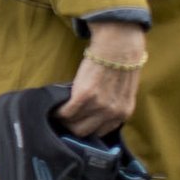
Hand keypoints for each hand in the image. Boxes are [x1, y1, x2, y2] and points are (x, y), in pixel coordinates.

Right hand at [55, 21, 143, 137]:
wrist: (119, 46)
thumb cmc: (120, 63)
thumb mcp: (123, 91)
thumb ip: (113, 105)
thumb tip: (94, 112)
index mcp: (123, 113)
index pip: (100, 133)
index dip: (86, 128)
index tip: (77, 123)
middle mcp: (112, 113)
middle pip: (84, 133)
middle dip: (72, 127)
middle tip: (64, 119)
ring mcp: (98, 106)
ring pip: (72, 124)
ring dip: (63, 119)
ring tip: (58, 111)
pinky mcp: (84, 96)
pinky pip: (65, 112)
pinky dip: (57, 111)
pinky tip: (55, 105)